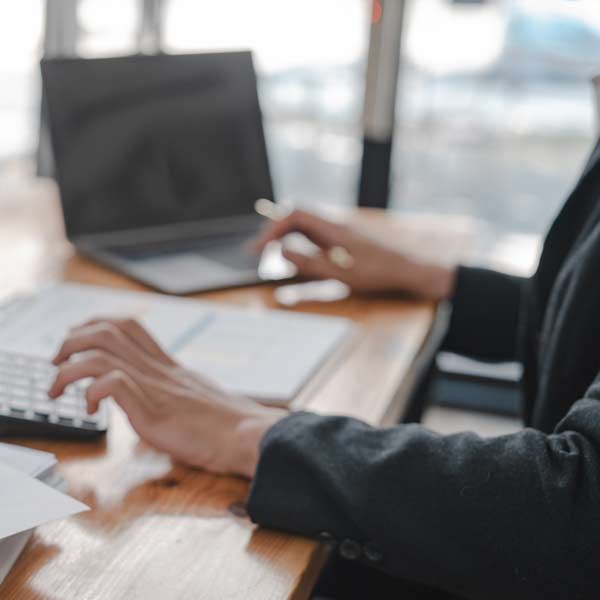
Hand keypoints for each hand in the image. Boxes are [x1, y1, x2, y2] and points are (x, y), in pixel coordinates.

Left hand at [48, 318, 284, 477]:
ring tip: (58, 388)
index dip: (95, 324)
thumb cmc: (226, 424)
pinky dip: (91, 392)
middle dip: (71, 340)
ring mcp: (155, 388)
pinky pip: (113, 384)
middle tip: (57, 361)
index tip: (78, 340)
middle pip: (108, 330)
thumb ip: (175, 391)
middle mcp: (159, 369)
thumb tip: (160, 397)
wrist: (246, 435)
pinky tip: (91, 411)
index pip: (129, 325)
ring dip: (68, 367)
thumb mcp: (199, 396)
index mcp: (168, 365)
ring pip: (102, 352)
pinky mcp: (153, 411)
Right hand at [252, 210, 454, 299]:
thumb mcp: (341, 273)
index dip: (271, 229)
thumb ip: (309, 262)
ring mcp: (340, 231)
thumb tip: (281, 250)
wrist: (409, 269)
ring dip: (287, 239)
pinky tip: (300, 262)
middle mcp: (334, 224)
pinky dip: (301, 246)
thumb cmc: (378, 272)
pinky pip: (316, 237)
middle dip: (274, 232)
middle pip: (296, 218)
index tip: (258, 250)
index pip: (293, 216)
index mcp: (332, 227)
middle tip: (259, 253)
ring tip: (276, 261)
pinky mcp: (344, 240)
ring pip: (305, 227)